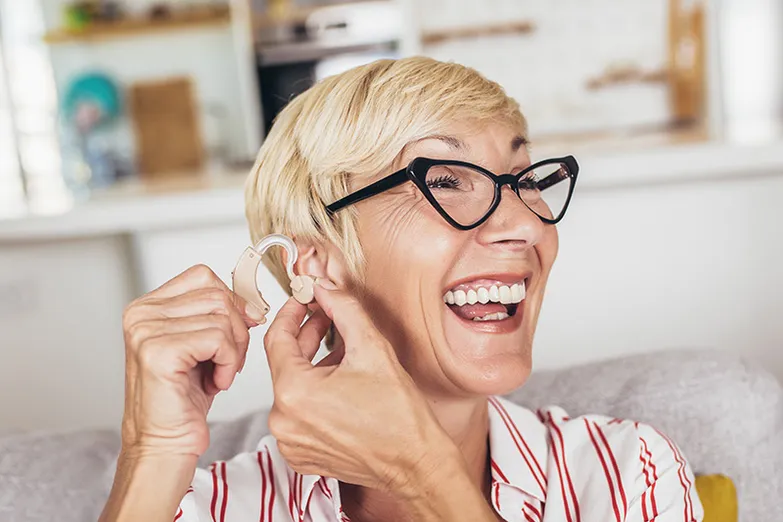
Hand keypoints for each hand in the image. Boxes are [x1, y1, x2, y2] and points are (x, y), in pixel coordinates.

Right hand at [120, 265, 262, 457]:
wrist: (164, 443)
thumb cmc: (183, 399)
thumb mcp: (203, 345)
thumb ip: (219, 315)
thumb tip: (251, 302)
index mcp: (148, 306)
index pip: (204, 276)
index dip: (231, 301)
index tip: (237, 330)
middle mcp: (141, 313)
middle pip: (218, 295)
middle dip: (237, 330)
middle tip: (227, 362)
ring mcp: (146, 330)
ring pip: (222, 316)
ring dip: (233, 350)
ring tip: (217, 374)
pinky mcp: (159, 351)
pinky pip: (219, 339)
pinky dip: (228, 363)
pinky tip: (214, 383)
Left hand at [263, 280, 454, 495]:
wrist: (415, 462)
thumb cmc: (399, 417)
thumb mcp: (371, 348)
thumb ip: (343, 309)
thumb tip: (325, 288)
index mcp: (294, 393)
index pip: (277, 338)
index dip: (292, 312)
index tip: (304, 300)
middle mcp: (283, 420)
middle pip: (284, 363)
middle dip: (306, 336)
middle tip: (327, 318)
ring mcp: (290, 441)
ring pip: (292, 388)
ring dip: (312, 365)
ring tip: (341, 352)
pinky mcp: (300, 454)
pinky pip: (297, 413)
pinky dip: (313, 394)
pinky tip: (339, 382)